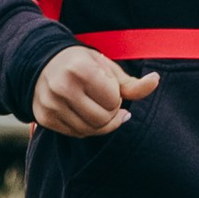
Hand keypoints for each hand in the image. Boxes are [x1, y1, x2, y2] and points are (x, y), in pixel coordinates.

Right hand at [33, 46, 158, 138]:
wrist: (42, 63)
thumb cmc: (82, 64)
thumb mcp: (107, 68)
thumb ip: (132, 83)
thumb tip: (156, 81)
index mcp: (80, 69)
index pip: (113, 101)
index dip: (116, 97)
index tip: (107, 87)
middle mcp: (61, 87)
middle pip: (102, 119)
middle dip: (110, 113)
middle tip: (103, 100)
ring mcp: (50, 104)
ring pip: (89, 130)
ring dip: (99, 122)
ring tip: (95, 106)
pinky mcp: (44, 118)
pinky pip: (75, 134)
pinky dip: (85, 127)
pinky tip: (82, 112)